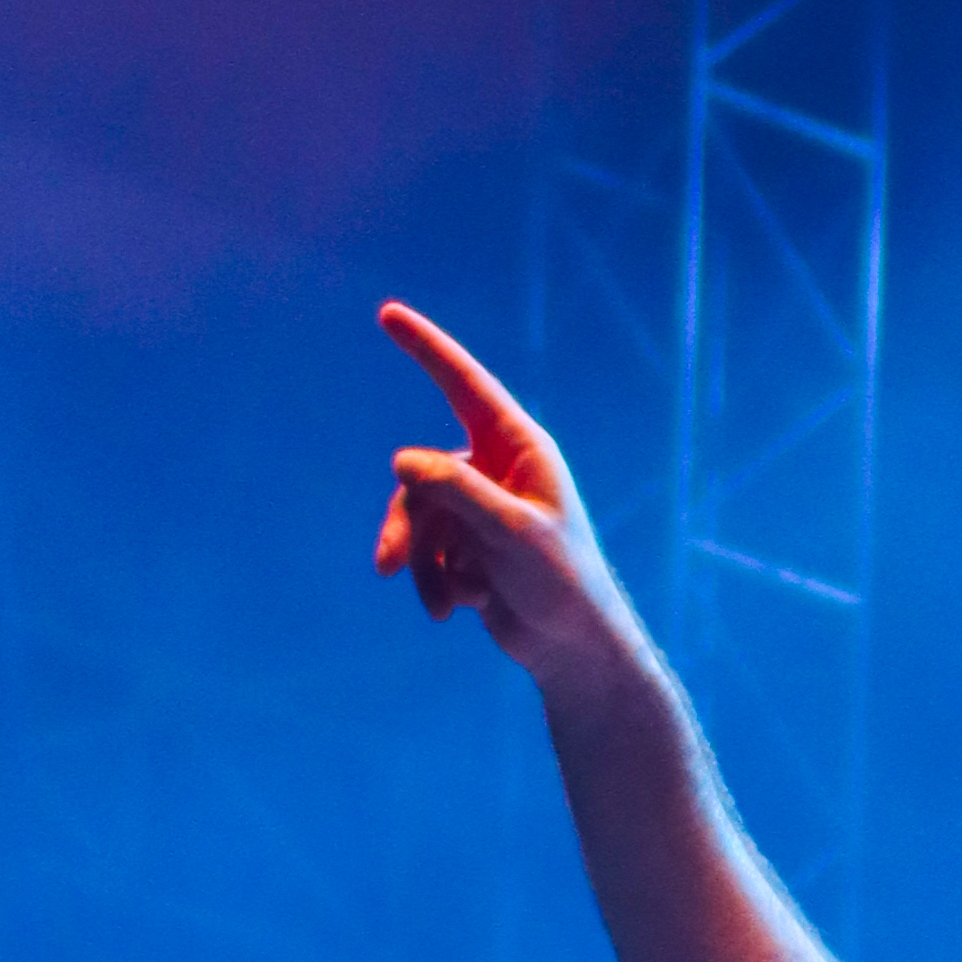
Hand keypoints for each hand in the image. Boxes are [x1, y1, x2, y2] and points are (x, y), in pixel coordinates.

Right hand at [373, 303, 645, 698]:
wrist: (572, 649)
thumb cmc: (560, 584)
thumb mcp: (509, 533)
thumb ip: (456, 490)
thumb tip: (401, 459)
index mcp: (520, 448)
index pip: (464, 384)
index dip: (426, 348)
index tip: (388, 313)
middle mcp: (498, 469)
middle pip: (422, 474)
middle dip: (407, 524)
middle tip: (388, 566)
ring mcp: (480, 508)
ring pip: (417, 517)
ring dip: (423, 564)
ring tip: (442, 605)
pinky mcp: (469, 545)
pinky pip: (426, 550)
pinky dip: (436, 582)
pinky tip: (458, 611)